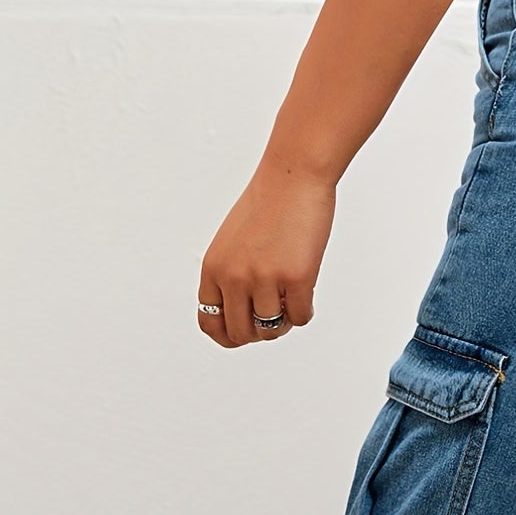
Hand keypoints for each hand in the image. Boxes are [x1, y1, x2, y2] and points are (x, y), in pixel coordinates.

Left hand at [197, 155, 336, 349]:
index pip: (210, 322)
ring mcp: (265, 279)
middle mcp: (234, 276)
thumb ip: (230, 277)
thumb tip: (244, 318)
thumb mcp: (233, 243)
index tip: (245, 333)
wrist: (293, 178)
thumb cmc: (267, 206)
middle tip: (274, 316)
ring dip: (284, 322)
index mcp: (213, 268)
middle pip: (241, 333)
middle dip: (259, 332)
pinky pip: (300, 318)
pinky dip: (305, 311)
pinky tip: (305, 291)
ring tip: (290, 301)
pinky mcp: (296, 278)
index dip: (228, 336)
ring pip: (272, 329)